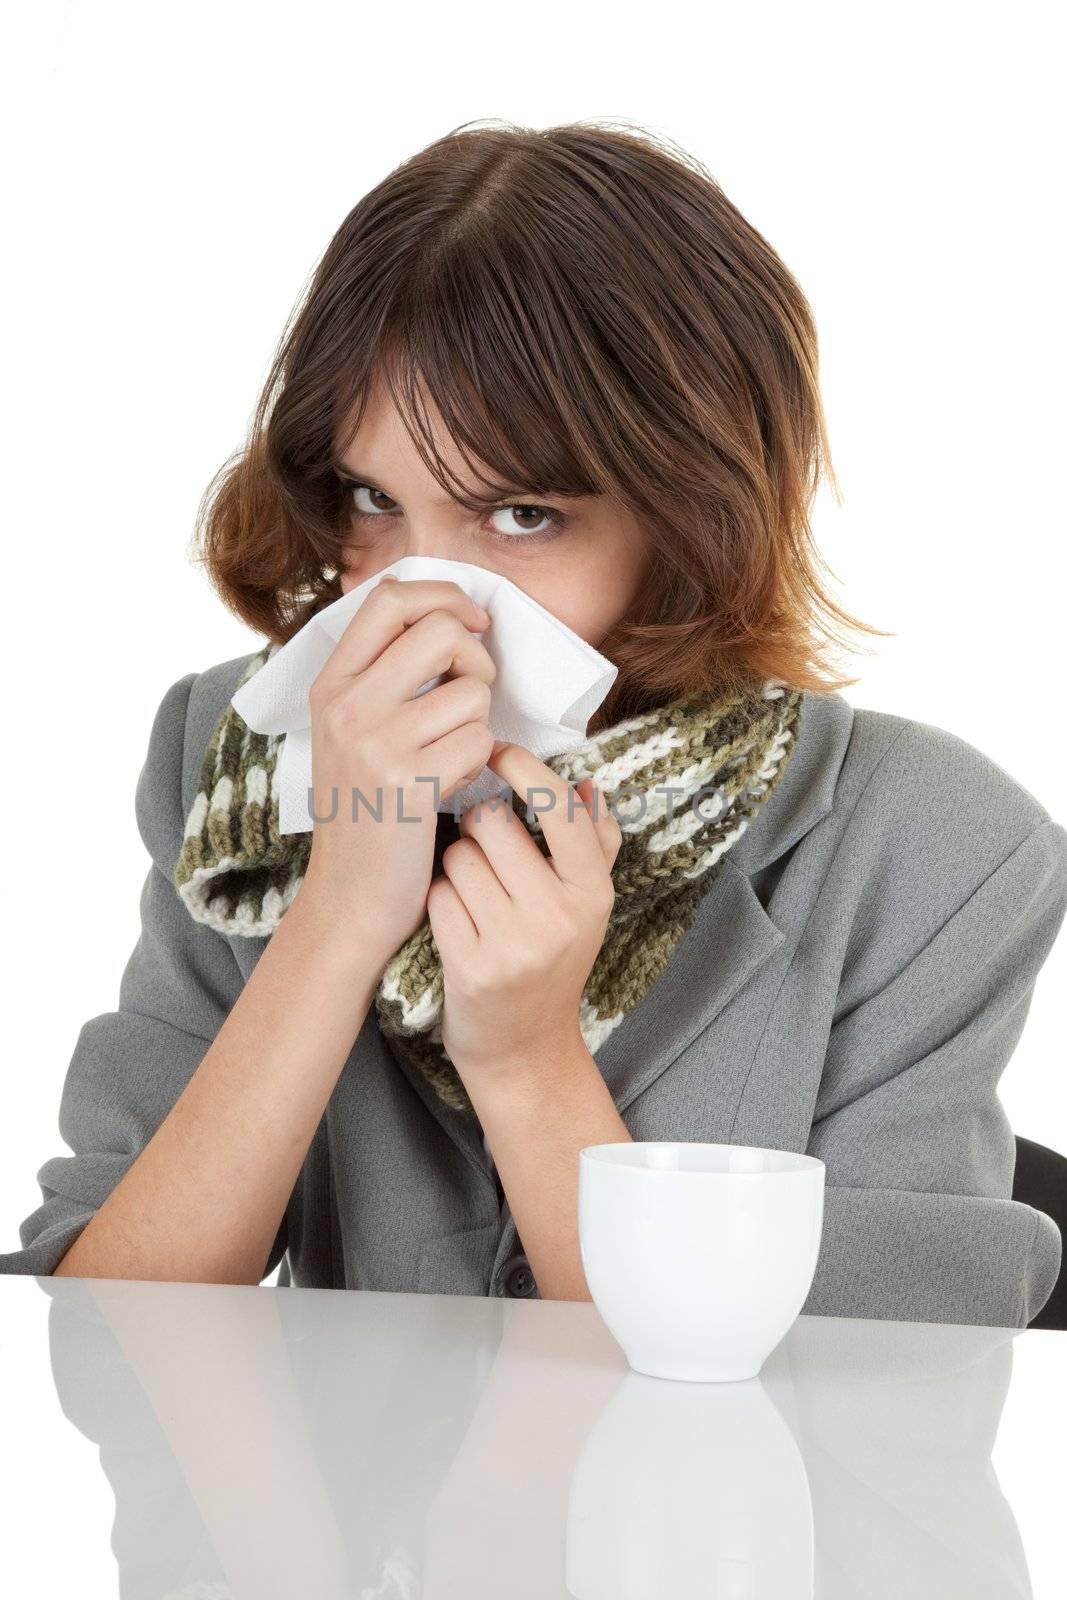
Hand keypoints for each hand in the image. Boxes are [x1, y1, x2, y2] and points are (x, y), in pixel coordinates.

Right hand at [297, 575, 496, 961]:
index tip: (472, 624)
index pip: (390, 596)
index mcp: (331, 684)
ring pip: (471, 691)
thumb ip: (387, 675)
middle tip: (467, 699)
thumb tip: (457, 616)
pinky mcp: (409, 783)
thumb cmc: (367, 810)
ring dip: (479, 724)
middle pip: (442, 631)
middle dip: (475, 661)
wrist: (349, 898)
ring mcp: (375, 743)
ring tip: (450, 756)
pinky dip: (481, 763)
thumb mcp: (354, 731)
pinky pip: (480, 741)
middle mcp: (346, 706)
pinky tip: (453, 785)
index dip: (445, 596)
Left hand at [426, 742, 622, 1089]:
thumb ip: (595, 844)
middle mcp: (560, 915)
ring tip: (473, 895)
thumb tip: (589, 785)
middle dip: (476, 828)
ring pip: (457, 857)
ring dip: (453, 868)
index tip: (498, 753)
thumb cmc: (551, 963)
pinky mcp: (472, 966)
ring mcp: (516, 943)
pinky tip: (454, 921)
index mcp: (593, 891)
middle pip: (491, 824)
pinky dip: (438, 902)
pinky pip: (437, 897)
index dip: (522, 768)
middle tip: (482, 851)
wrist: (523, 1049)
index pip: (559, 806)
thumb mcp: (587, 907)